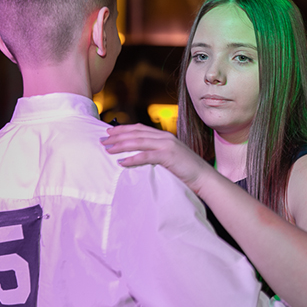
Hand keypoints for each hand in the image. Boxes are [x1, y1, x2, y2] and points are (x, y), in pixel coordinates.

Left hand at [101, 124, 215, 194]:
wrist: (204, 177)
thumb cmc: (186, 170)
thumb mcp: (170, 158)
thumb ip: (157, 153)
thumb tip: (140, 155)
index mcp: (164, 136)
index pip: (139, 128)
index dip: (123, 129)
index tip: (108, 132)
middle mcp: (165, 137)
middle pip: (136, 133)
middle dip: (117, 136)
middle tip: (102, 140)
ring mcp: (167, 146)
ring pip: (139, 142)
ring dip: (121, 145)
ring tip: (108, 150)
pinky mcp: (169, 156)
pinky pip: (147, 156)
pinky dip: (133, 158)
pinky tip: (122, 162)